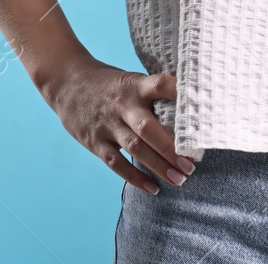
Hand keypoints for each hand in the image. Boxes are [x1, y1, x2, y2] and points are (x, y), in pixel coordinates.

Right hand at [43, 56, 196, 194]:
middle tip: (191, 165)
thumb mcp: (132, 80)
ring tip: (179, 179)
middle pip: (148, 128)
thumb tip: (190, 110)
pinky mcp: (95, 141)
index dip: (180, 93)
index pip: (161, 85)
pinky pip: (116, 163)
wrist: (66, 81)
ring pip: (135, 148)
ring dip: (158, 166)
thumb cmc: (110, 83)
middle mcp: (123, 105)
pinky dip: (134, 177)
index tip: (201, 106)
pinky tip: (153, 187)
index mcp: (135, 85)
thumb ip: (154, 95)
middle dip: (171, 148)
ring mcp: (108, 124)